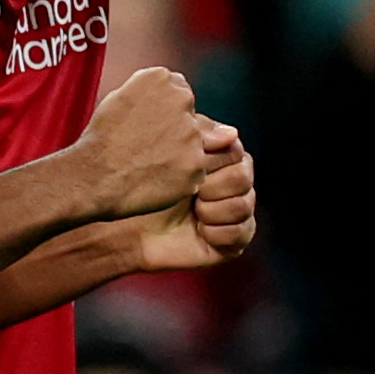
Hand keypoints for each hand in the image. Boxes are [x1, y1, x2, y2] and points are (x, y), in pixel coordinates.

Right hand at [68, 66, 207, 219]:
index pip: (179, 92)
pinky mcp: (195, 167)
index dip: (161, 113)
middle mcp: (182, 101)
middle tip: (144, 147)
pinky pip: (195, 172)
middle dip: (174, 133)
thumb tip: (230, 132)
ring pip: (196, 146)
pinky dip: (179, 178)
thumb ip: (166, 100)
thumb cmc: (102, 138)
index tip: (142, 125)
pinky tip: (153, 178)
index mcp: (161, 79)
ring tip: (146, 163)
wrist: (90, 176)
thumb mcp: (123, 101)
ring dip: (178, 156)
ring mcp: (191, 136)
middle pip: (191, 119)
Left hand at [133, 118, 256, 269]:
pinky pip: (240, 233)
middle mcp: (235, 183)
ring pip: (242, 206)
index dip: (210, 162)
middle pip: (242, 178)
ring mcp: (237, 212)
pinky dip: (214, 232)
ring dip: (210, 211)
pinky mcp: (235, 240)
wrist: (131, 228)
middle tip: (190, 193)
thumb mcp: (167, 153)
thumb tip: (231, 133)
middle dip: (210, 187)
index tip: (187, 169)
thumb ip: (197, 137)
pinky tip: (199, 230)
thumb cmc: (144, 187)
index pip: (235, 152)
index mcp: (222, 157)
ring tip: (193, 212)